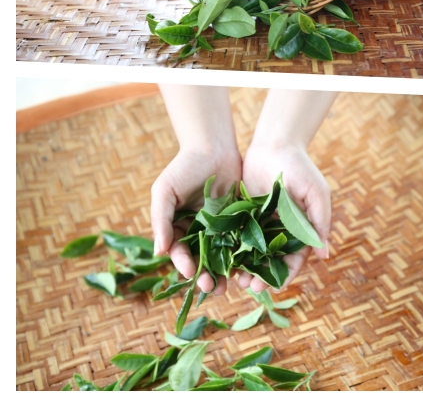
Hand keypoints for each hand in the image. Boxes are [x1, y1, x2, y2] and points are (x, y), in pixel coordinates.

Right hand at [150, 146, 241, 295]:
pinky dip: (246, 255)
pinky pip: (244, 241)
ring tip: (232, 286)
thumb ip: (161, 219)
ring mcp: (222, 228)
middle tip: (215, 288)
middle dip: (208, 276)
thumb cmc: (184, 167)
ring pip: (225, 255)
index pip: (180, 253)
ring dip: (227, 272)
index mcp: (179, 228)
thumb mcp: (165, 191)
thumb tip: (158, 252)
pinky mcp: (242, 220)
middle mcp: (200, 232)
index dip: (185, 265)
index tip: (191, 273)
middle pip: (203, 260)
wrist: (213, 147)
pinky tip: (251, 266)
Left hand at [239, 140, 331, 292]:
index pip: (294, 259)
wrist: (275, 144)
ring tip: (233, 279)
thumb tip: (325, 255)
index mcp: (300, 230)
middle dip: (261, 277)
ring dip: (243, 268)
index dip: (285, 274)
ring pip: (251, 254)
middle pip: (270, 261)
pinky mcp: (241, 215)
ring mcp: (260, 224)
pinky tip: (220, 259)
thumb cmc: (301, 167)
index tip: (273, 286)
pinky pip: (235, 237)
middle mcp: (279, 231)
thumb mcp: (316, 193)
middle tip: (249, 287)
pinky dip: (229, 249)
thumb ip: (319, 222)